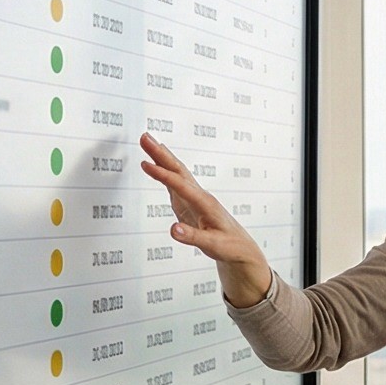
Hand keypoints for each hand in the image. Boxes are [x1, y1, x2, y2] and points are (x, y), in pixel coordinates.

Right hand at [138, 132, 272, 307]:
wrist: (239, 247)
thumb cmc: (229, 245)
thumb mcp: (212, 245)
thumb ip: (192, 237)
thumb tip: (173, 230)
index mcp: (205, 203)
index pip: (180, 185)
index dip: (162, 175)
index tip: (146, 164)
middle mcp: (199, 196)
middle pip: (178, 170)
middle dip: (161, 154)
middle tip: (145, 137)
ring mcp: (194, 198)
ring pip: (176, 173)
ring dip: (161, 157)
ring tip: (147, 142)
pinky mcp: (189, 203)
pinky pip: (174, 182)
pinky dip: (163, 171)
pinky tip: (155, 164)